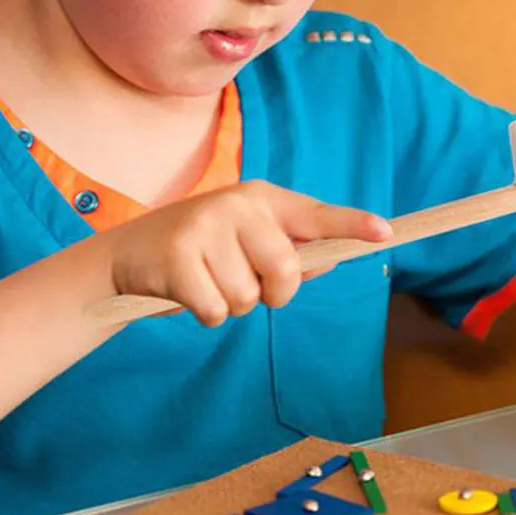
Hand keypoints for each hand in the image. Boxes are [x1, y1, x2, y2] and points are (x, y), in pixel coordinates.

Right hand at [108, 180, 390, 325]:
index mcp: (262, 199)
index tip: (386, 233)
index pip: (315, 213)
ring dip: (231, 305)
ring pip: (249, 298)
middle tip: (246, 285)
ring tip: (207, 281)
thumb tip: (332, 258)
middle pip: (286, 271)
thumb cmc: (203, 251)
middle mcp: (237, 205)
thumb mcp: (247, 242)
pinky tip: (186, 291)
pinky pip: (215, 312)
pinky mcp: (178, 257)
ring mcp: (206, 227)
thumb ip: (291, 251)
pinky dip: (205, 315)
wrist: (129, 253)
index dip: (351, 225)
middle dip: (272, 294)